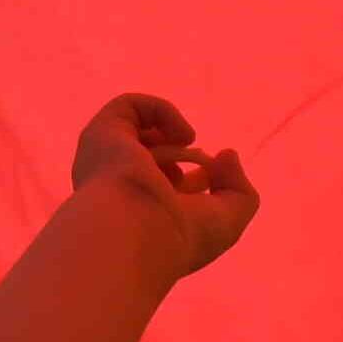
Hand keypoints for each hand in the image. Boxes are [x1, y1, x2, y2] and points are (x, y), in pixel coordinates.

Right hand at [71, 94, 259, 277]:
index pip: (171, 181)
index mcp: (144, 211)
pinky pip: (130, 105)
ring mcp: (108, 159)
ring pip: (144, 133)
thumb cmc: (180, 236)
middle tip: (203, 169)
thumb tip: (226, 155)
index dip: (202, 175)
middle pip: (157, 155)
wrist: (141, 231)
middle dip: (188, 156)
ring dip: (174, 140)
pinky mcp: (102, 133)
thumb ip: (239, 189)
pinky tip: (181, 135)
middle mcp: (120, 186)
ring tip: (185, 151)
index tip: (213, 181)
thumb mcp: (228, 219)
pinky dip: (163, 110)